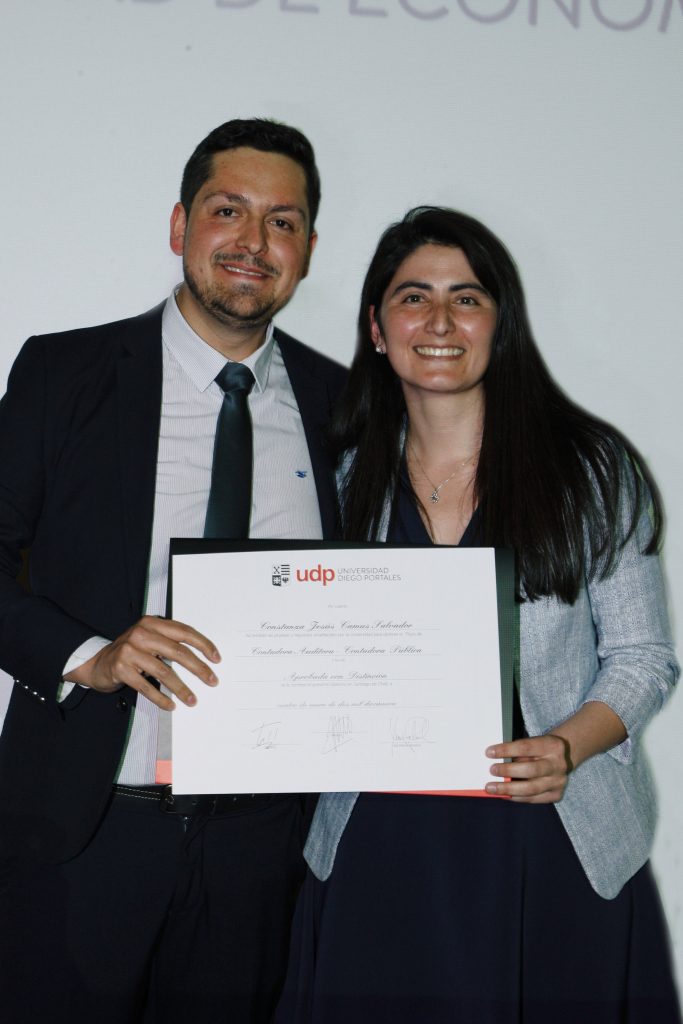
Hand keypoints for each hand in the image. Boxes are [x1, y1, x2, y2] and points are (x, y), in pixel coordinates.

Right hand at [65, 615, 220, 710]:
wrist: (98, 663)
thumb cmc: (131, 652)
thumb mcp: (149, 640)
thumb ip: (170, 643)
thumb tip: (202, 659)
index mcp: (152, 623)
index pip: (184, 632)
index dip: (203, 645)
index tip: (216, 659)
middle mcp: (141, 634)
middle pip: (177, 652)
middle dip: (198, 668)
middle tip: (212, 681)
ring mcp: (129, 651)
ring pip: (163, 671)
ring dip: (181, 688)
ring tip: (193, 700)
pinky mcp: (121, 669)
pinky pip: (146, 686)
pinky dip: (161, 698)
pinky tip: (171, 705)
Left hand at [484, 734, 571, 802]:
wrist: (564, 758)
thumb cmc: (541, 749)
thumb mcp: (534, 743)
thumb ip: (519, 752)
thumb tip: (496, 762)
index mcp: (553, 746)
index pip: (525, 747)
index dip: (506, 750)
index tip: (489, 753)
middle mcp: (558, 765)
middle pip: (530, 770)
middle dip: (508, 771)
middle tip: (491, 771)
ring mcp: (559, 782)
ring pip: (531, 789)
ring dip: (508, 789)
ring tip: (492, 788)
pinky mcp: (556, 795)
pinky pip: (533, 799)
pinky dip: (516, 797)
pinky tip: (504, 795)